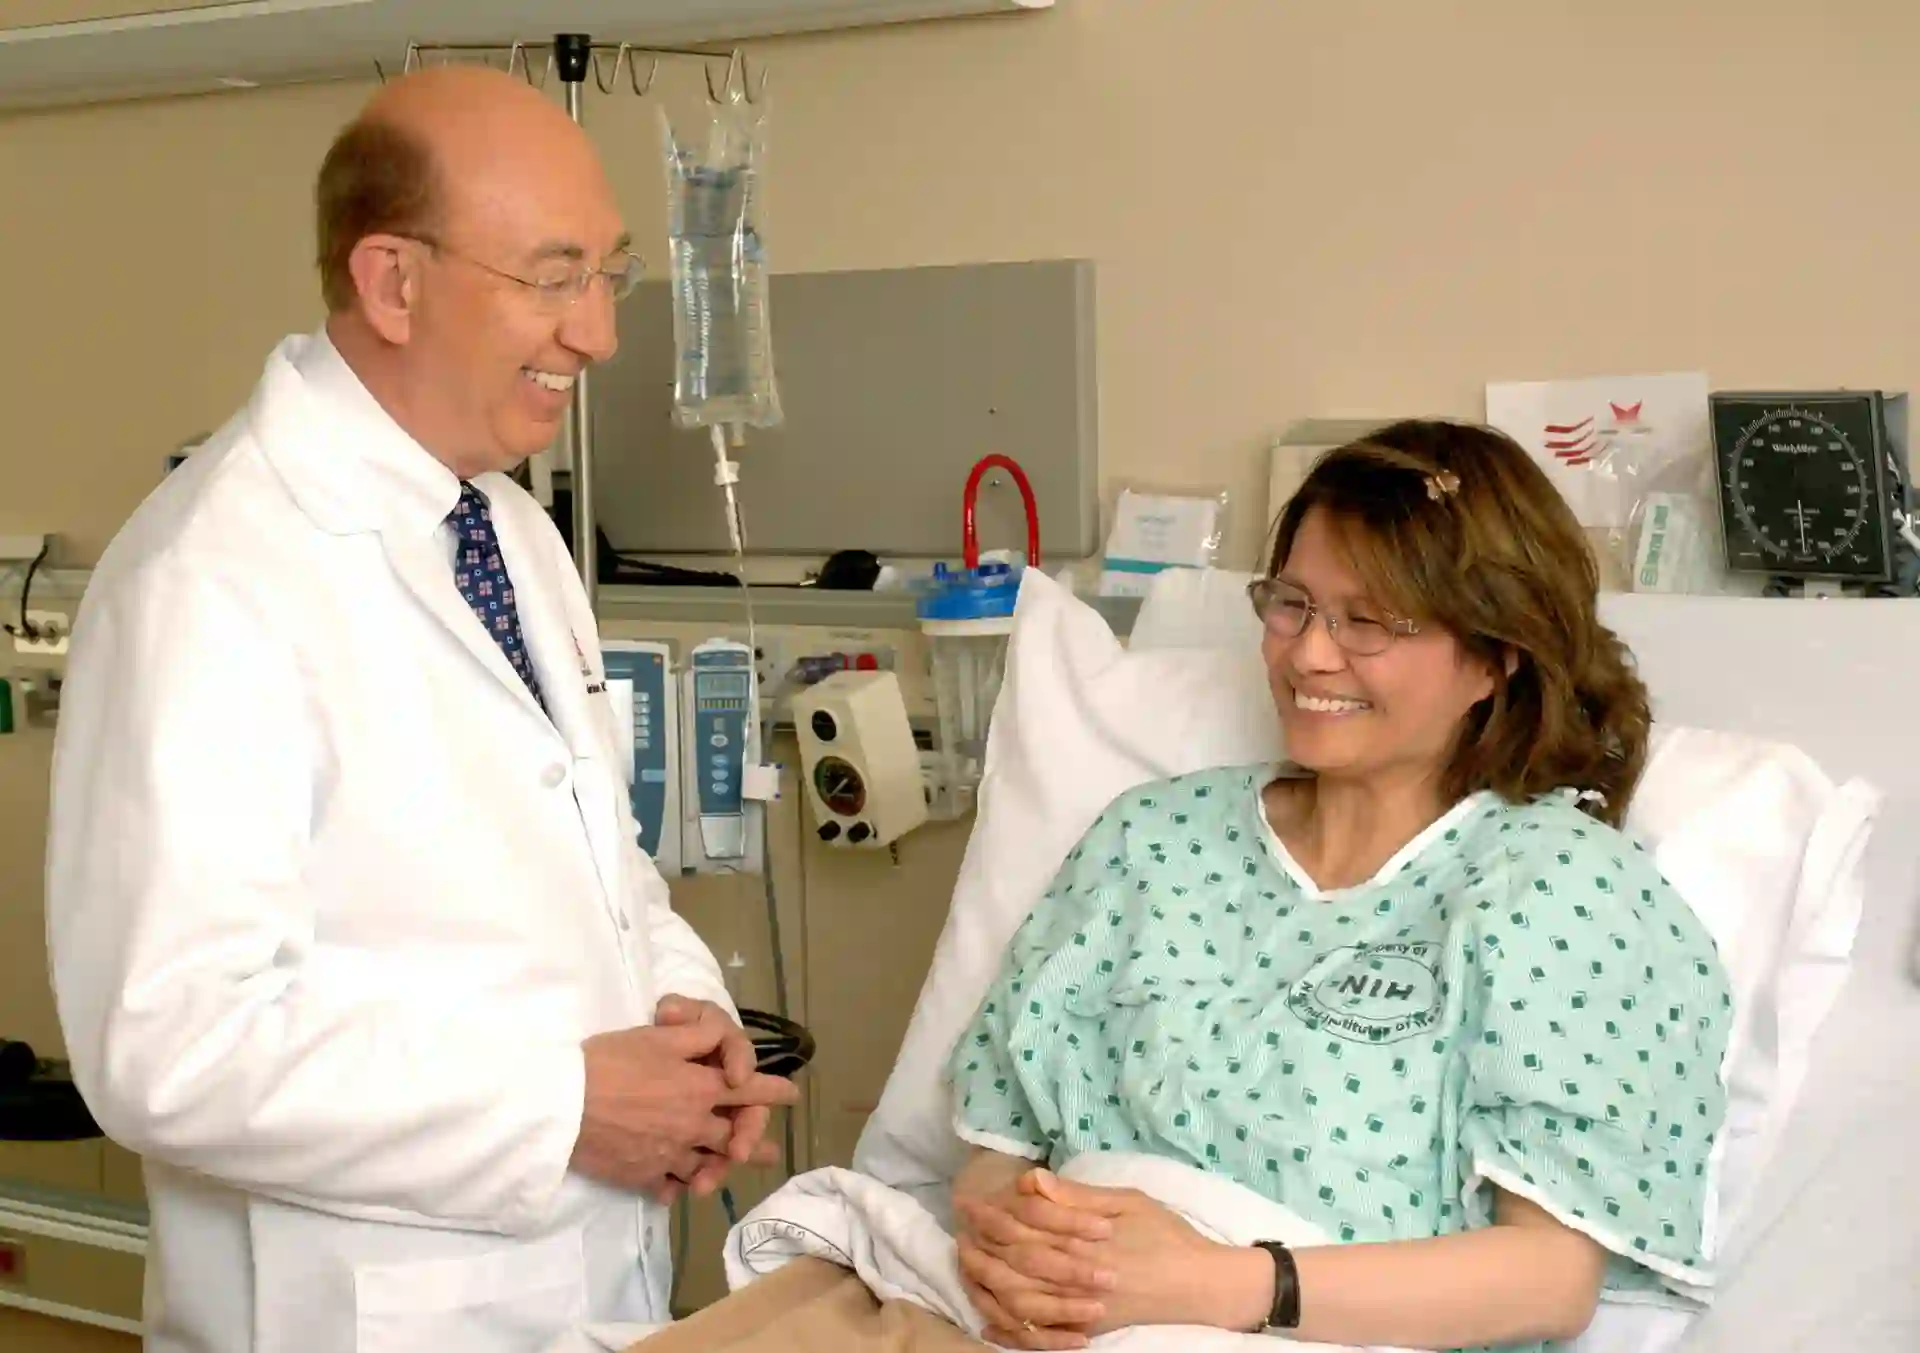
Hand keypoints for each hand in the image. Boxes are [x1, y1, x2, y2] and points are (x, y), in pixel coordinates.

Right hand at [571, 1019, 796, 1203]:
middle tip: (769, 1152)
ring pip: (706, 1167)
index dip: (772, 1090)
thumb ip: (696, 1037)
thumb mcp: (658, 1036)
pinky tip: (677, 1190)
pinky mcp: (644, 1176)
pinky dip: (676, 1188)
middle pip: (733, 1135)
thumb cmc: (610, 1062)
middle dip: (754, 1141)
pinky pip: (669, 1187)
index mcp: (701, 1087)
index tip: (792, 1095)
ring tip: (730, 1175)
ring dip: (720, 1171)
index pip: (749, 1088)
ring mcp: (671, 1154)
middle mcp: (694, 1124)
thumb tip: (722, 1038)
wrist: (564, 1105)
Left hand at [962, 1171, 1254, 1340]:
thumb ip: (1076, 1197)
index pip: (1024, 1227)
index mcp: (1083, 1240)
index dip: (992, 1214)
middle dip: (981, 1245)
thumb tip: (1031, 1180)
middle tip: (958, 1229)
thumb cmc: (1166, 1235)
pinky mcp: (1089, 1329)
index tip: (968, 1201)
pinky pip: (1040, 1333)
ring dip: (988, 1281)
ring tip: (966, 1264)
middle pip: (1015, 1262)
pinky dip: (1011, 1326)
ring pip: (1020, 1299)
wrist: (1201, 1285)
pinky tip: (990, 1315)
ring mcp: (1080, 1308)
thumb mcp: (1126, 1202)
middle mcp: (1077, 1276)